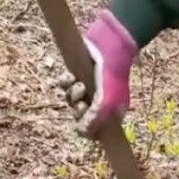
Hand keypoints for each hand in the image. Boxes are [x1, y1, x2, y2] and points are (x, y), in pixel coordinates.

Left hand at [55, 9, 137, 137]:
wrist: (110, 45)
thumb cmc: (113, 76)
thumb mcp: (107, 102)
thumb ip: (95, 120)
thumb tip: (82, 132)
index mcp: (110, 111)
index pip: (94, 129)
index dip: (86, 127)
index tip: (83, 120)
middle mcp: (98, 101)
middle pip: (80, 115)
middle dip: (77, 110)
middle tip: (80, 103)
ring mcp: (88, 87)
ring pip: (71, 99)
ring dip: (72, 94)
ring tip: (78, 84)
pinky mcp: (78, 74)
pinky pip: (65, 84)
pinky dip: (65, 82)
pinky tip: (70, 76)